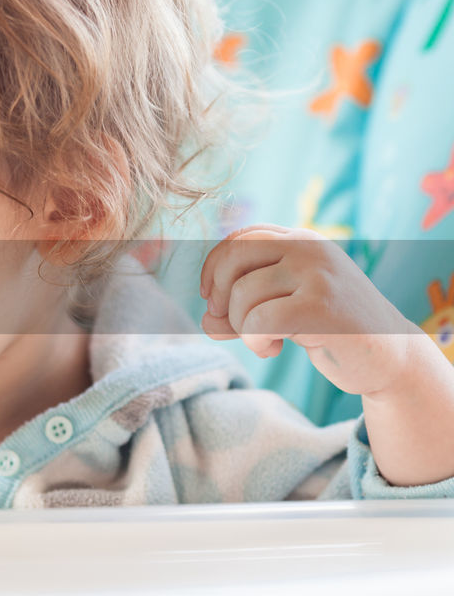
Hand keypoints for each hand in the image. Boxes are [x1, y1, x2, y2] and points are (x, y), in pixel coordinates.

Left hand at [198, 224, 417, 397]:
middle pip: (232, 258)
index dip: (213, 269)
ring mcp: (318, 273)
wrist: (390, 357)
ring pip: (242, 295)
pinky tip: (273, 349)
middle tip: (233, 323)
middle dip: (219, 296)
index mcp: (301, 239)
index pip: (238, 238)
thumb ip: (239, 309)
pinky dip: (254, 341)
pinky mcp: (321, 305)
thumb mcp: (280, 309)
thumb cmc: (329, 330)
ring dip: (242, 328)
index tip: (212, 298)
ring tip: (266, 340)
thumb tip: (205, 318)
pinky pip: (257, 320)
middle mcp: (309, 247)